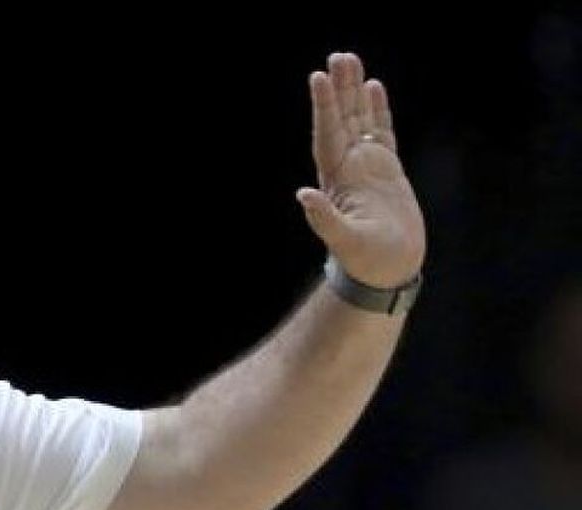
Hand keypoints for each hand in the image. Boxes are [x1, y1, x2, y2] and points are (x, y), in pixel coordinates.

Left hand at [295, 53, 425, 287]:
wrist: (387, 270)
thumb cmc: (366, 260)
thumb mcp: (344, 240)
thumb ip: (324, 219)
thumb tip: (304, 196)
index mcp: (337, 178)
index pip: (328, 134)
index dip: (324, 107)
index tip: (318, 78)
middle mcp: (349, 167)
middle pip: (343, 119)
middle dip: (340, 89)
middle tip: (339, 56)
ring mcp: (368, 167)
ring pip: (361, 120)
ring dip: (355, 93)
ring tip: (352, 61)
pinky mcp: (388, 170)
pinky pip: (382, 132)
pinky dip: (378, 110)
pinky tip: (375, 88)